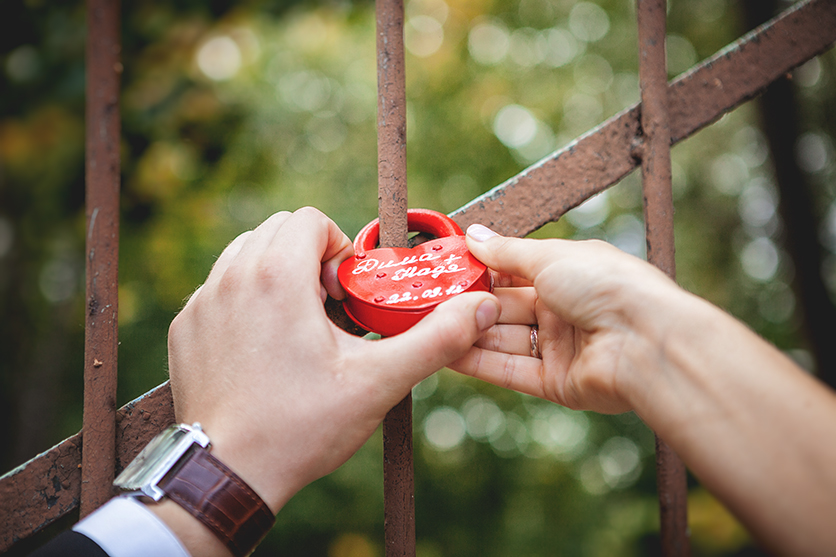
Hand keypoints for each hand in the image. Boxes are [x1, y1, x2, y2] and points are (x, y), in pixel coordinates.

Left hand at [166, 208, 500, 516]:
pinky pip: (219, 289)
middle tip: (327, 307)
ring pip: (244, 254)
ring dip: (276, 272)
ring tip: (297, 323)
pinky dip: (246, 299)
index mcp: (276, 276)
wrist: (230, 474)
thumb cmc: (301, 425)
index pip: (309, 219)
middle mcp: (231, 278)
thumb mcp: (378, 382)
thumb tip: (480, 309)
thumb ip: (435, 339)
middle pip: (276, 229)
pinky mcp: (185, 328)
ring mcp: (202, 303)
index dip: (338, 248)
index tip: (345, 292)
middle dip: (309, 256)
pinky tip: (264, 346)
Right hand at [449, 224, 687, 413]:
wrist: (646, 342)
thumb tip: (472, 234)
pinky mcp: (556, 383)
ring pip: (503, 340)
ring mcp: (560, 348)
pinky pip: (510, 371)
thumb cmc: (608, 286)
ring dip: (468, 334)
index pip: (513, 272)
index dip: (481, 271)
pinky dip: (479, 363)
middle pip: (504, 308)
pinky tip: (446, 354)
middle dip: (469, 305)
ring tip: (427, 327)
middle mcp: (564, 310)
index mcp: (567, 273)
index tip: (446, 270)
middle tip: (427, 301)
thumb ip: (506, 252)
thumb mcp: (550, 257)